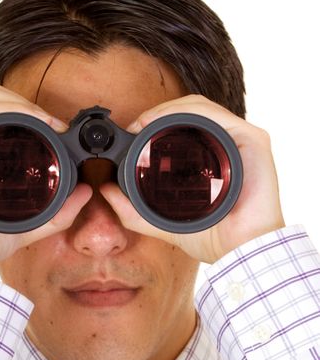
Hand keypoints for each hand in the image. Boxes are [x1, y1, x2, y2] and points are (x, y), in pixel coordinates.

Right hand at [0, 82, 91, 268]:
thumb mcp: (29, 224)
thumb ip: (59, 212)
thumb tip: (86, 191)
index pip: (2, 115)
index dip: (32, 114)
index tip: (59, 129)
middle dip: (29, 104)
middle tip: (55, 125)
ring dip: (20, 103)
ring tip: (46, 122)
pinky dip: (1, 110)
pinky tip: (26, 122)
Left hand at [101, 95, 284, 262]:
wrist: (239, 250)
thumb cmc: (213, 238)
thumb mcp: (161, 222)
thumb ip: (132, 210)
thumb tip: (105, 190)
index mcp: (210, 159)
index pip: (181, 127)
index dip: (154, 123)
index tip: (131, 133)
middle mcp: (225, 145)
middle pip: (189, 114)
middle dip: (157, 114)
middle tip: (134, 127)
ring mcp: (240, 140)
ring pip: (201, 109)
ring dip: (168, 110)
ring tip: (145, 123)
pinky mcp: (253, 139)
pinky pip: (219, 115)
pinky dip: (190, 112)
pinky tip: (168, 121)